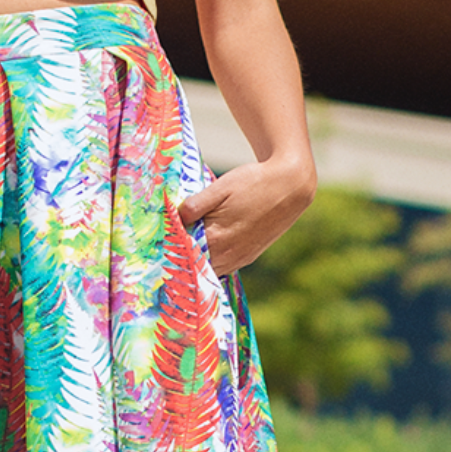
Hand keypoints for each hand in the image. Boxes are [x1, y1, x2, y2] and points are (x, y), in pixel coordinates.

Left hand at [178, 156, 316, 276]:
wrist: (291, 185)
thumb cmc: (254, 182)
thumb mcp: (220, 188)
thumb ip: (194, 206)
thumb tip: (175, 218)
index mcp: (215, 239)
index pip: (182, 255)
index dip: (170, 250)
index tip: (159, 244)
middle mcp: (227, 255)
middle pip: (194, 266)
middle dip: (182, 257)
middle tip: (168, 246)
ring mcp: (240, 258)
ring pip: (210, 268)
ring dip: (198, 260)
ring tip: (187, 245)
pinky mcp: (249, 256)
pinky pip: (224, 266)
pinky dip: (213, 260)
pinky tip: (208, 246)